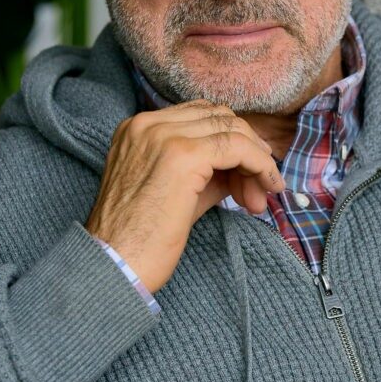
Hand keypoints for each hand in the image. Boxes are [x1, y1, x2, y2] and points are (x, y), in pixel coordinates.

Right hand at [85, 100, 284, 295]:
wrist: (113, 264)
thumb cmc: (139, 239)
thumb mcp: (175, 192)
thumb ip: (206, 171)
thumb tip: (246, 167)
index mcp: (139, 128)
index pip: (201, 117)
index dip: (231, 143)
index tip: (247, 176)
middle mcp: (148, 124)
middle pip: (220, 118)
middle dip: (248, 151)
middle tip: (257, 191)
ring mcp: (164, 136)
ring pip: (232, 130)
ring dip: (256, 161)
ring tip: (259, 199)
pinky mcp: (183, 155)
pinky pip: (238, 147)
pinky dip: (260, 165)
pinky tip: (266, 188)